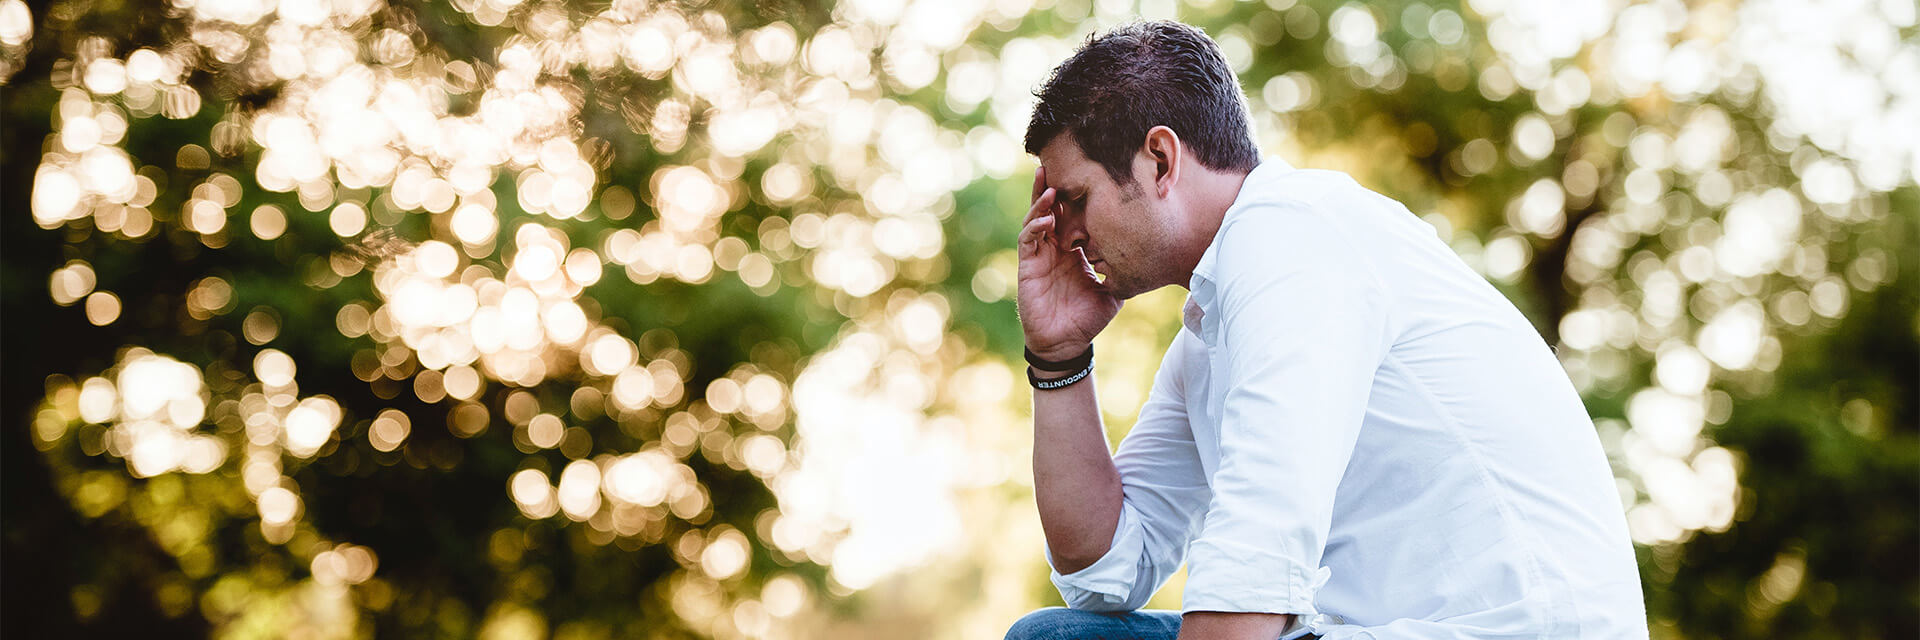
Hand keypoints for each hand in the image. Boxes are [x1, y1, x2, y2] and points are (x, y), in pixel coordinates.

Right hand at [1017, 167, 1121, 361]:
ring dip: (1040, 201)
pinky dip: (1035, 226)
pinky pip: (1028, 240)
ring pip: (1036, 219)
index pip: (1073, 216)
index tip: (1087, 174)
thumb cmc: (1087, 318)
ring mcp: (1040, 255)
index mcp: (1074, 249)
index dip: (1076, 196)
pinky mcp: (1028, 266)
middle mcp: (1055, 248)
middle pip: (1050, 209)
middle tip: (1057, 163)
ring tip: (1049, 184)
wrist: (1066, 343)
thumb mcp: (1113, 291)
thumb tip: (1148, 258)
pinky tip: (1046, 219)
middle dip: (1052, 187)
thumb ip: (1123, 272)